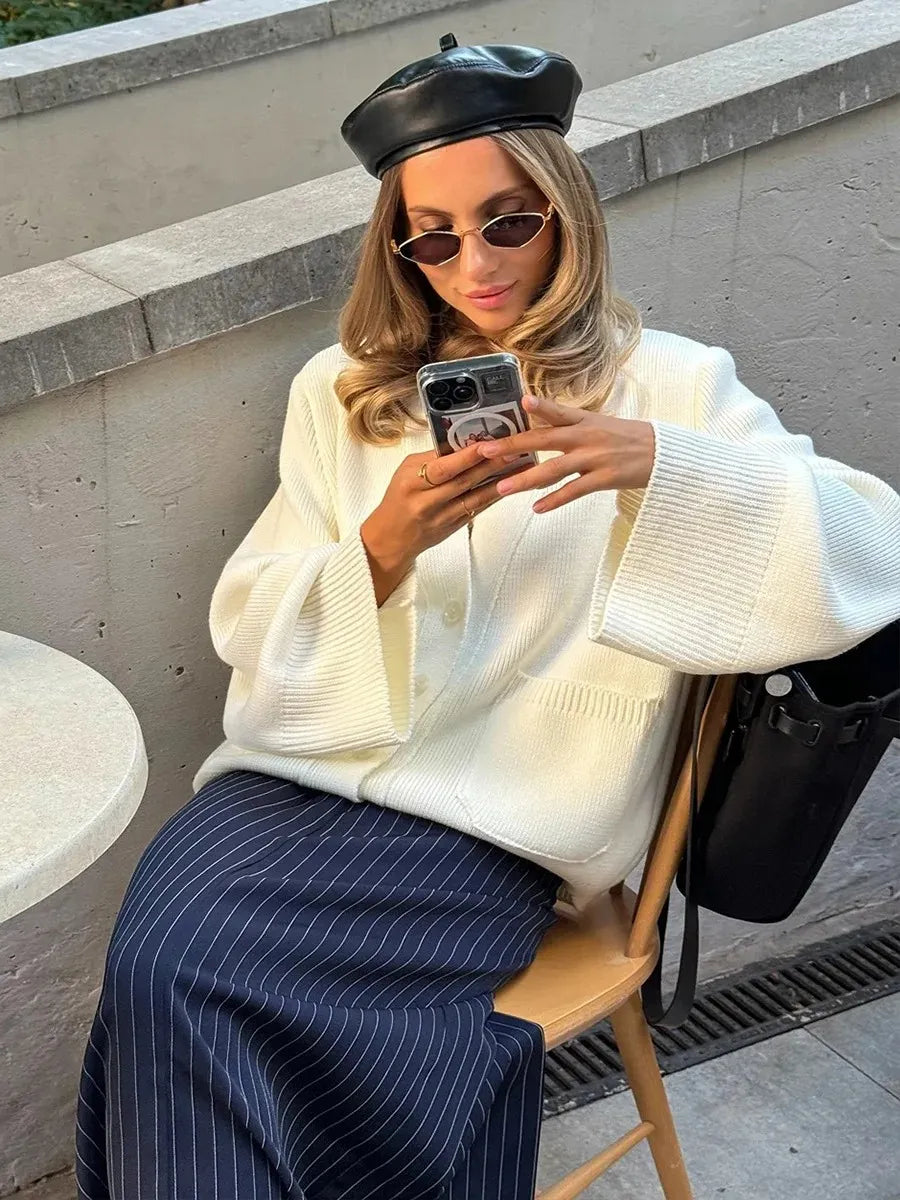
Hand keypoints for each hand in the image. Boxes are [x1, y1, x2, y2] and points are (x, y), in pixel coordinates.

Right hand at [360, 442, 528, 573]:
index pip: (443, 467)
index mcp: (412, 482)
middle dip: (491, 464)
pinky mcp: (454, 528)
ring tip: (520, 465)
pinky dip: (494, 496)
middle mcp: (427, 501)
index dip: (467, 456)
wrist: (391, 538)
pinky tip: (510, 485)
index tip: (488, 443)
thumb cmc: (398, 499)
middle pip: (463, 481)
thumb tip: (462, 442)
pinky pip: (477, 509)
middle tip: (514, 449)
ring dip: (500, 481)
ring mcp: (442, 517)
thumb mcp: (406, 472)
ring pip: (476, 497)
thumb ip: (432, 459)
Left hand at [475, 394, 655, 512]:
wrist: (663, 454)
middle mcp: (587, 436)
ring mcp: (595, 458)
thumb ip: (572, 426)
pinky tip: (536, 509)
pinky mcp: (604, 479)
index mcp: (585, 420)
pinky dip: (554, 500)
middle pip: (543, 440)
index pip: (558, 411)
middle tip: (484, 451)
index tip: (519, 402)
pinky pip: (574, 491)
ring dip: (525, 480)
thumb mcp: (600, 424)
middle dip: (511, 445)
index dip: (540, 406)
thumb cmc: (629, 439)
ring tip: (501, 489)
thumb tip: (541, 429)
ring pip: (553, 470)